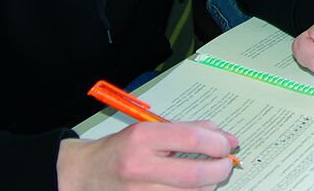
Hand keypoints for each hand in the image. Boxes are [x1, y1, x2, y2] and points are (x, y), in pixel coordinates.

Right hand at [58, 121, 237, 189]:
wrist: (86, 174)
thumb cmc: (123, 149)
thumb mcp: (153, 129)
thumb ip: (192, 130)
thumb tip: (227, 139)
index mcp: (143, 139)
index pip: (193, 140)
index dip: (218, 143)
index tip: (227, 145)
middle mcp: (140, 167)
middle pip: (195, 174)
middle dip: (220, 169)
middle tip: (226, 164)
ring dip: (208, 185)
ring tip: (207, 176)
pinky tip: (192, 187)